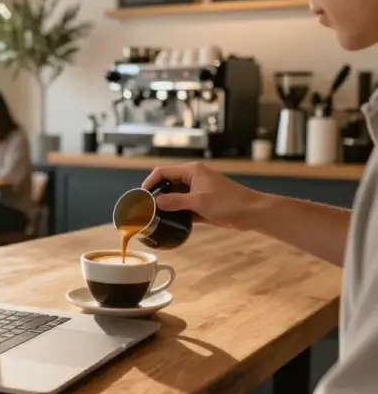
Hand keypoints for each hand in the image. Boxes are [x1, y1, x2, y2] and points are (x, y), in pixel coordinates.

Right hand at [141, 162, 264, 229]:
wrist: (252, 213)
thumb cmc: (228, 202)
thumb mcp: (199, 202)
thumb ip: (175, 202)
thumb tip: (155, 202)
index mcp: (192, 171)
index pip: (163, 171)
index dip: (150, 182)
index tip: (141, 195)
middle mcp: (193, 178)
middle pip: (167, 183)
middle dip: (156, 194)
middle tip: (145, 208)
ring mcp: (197, 191)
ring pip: (175, 196)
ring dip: (166, 205)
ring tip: (154, 216)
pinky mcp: (202, 203)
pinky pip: (183, 206)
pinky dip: (176, 212)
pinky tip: (168, 222)